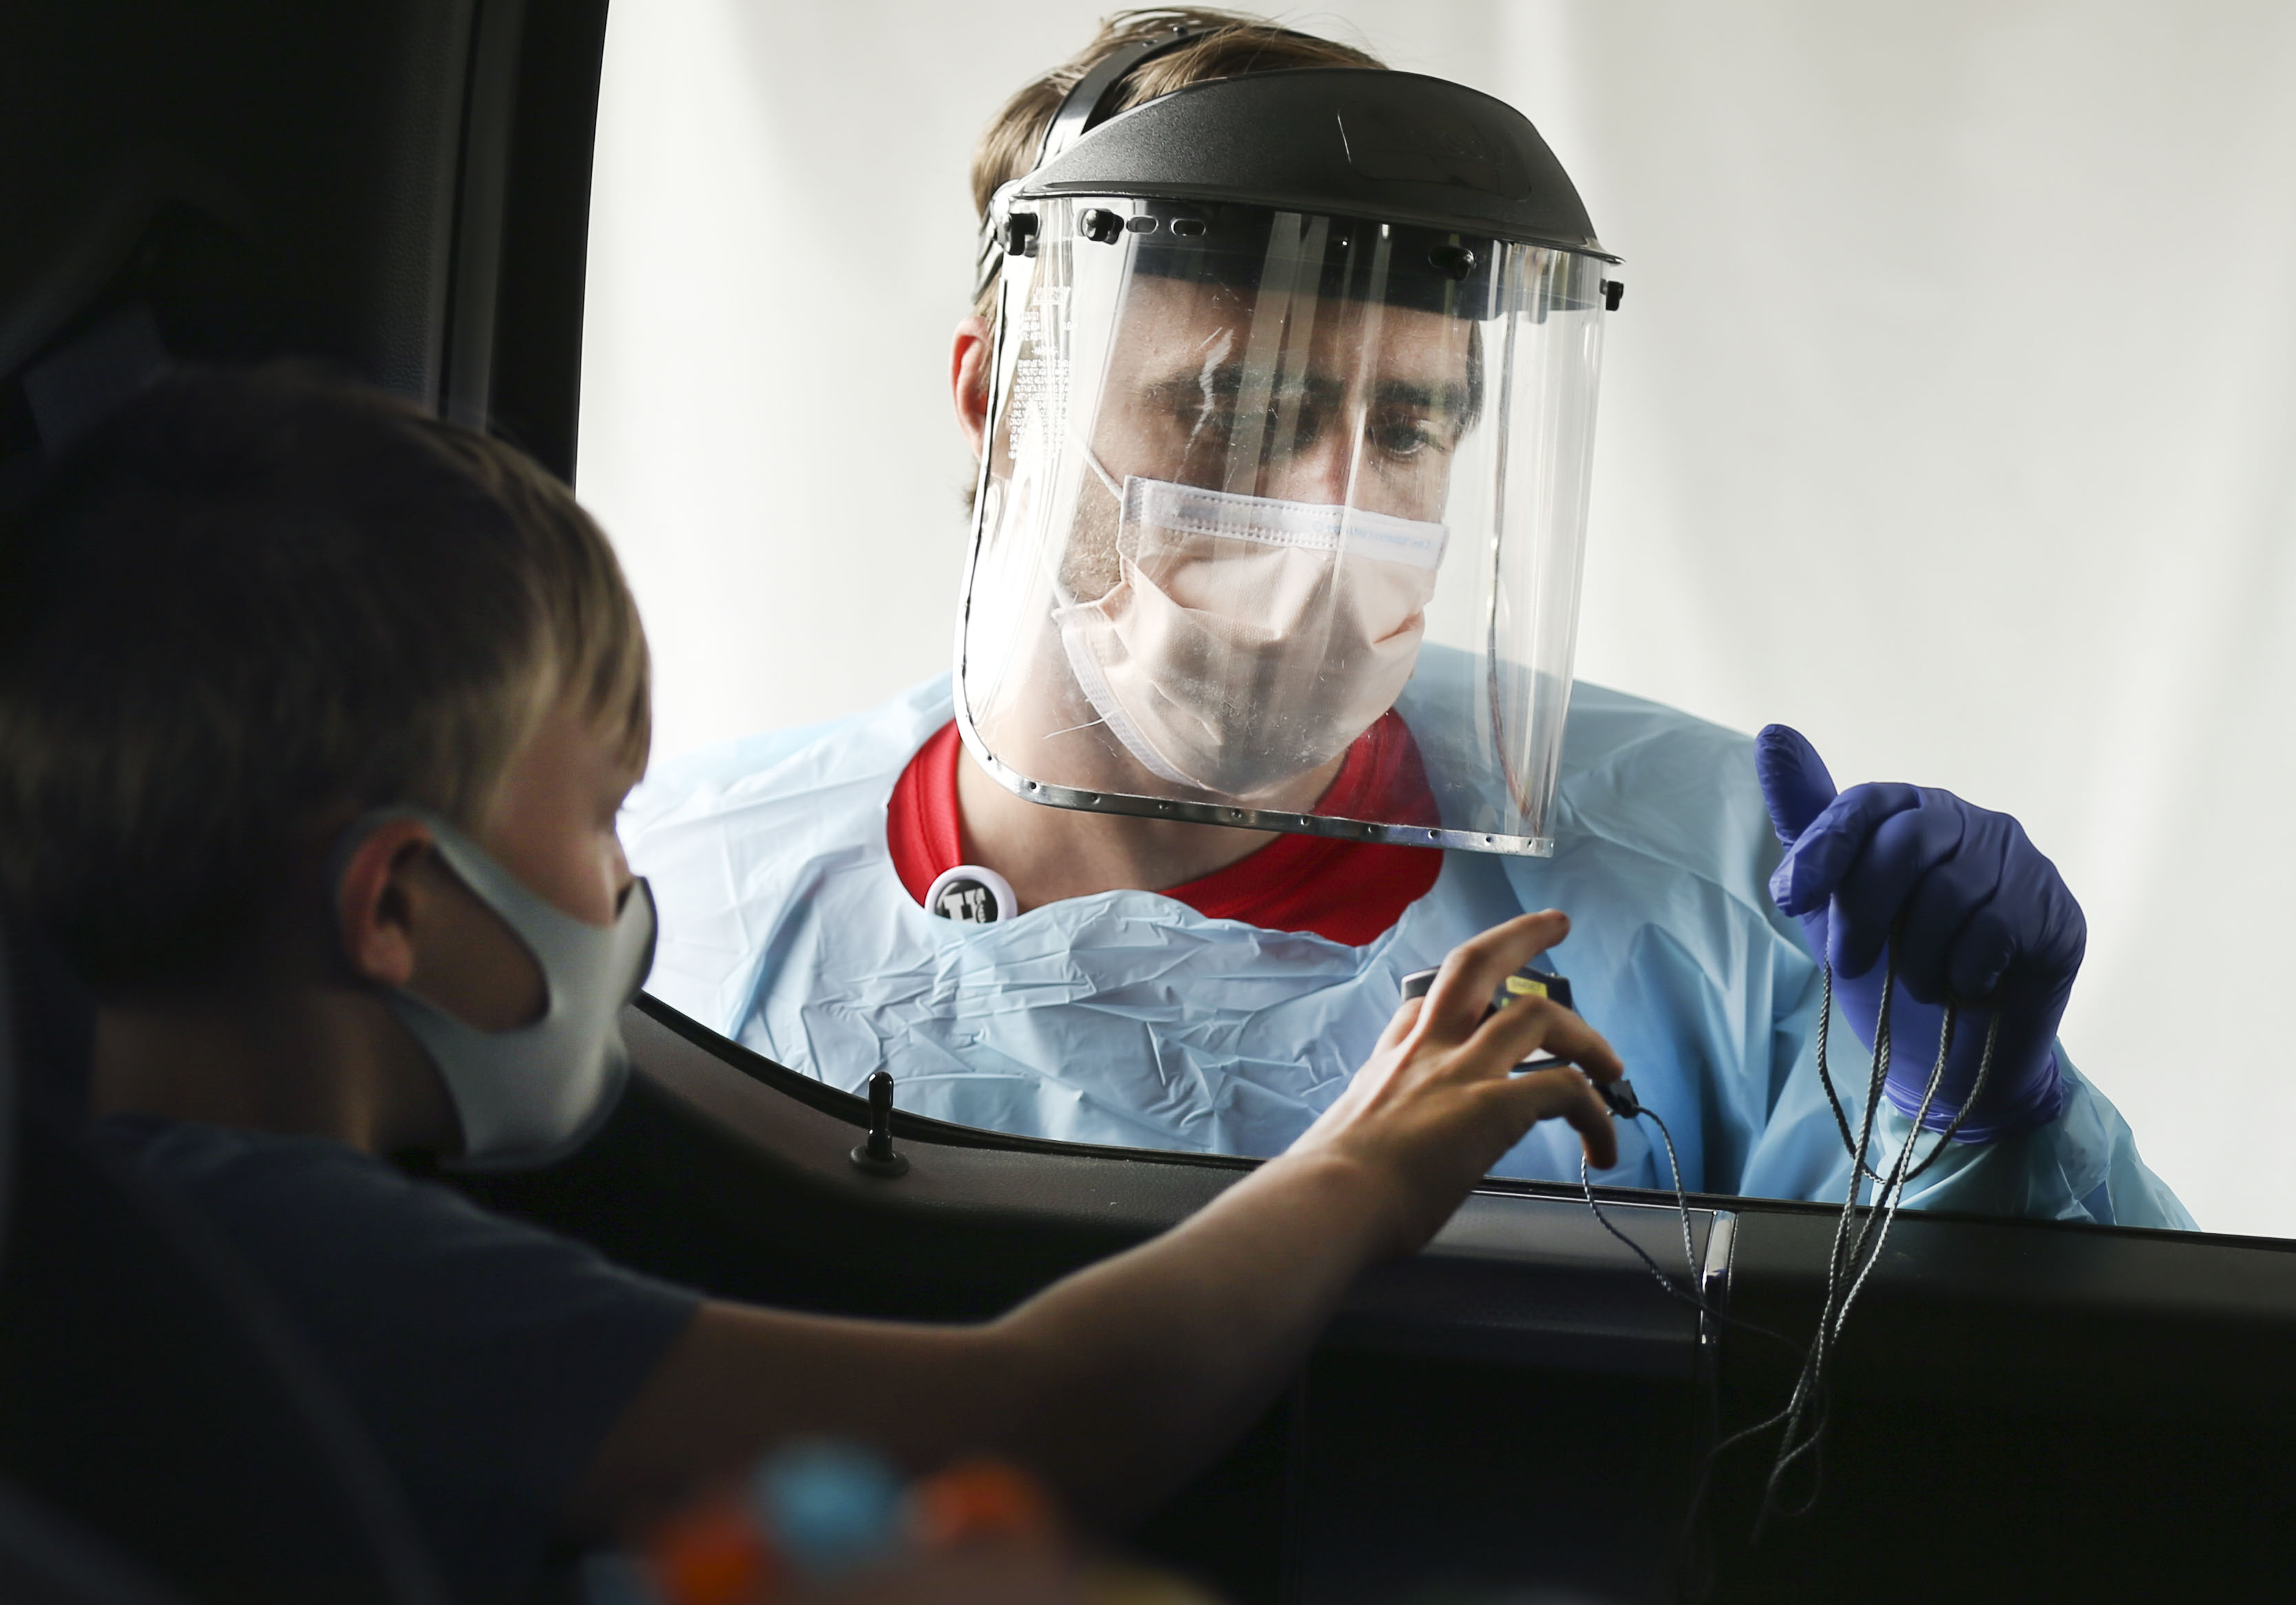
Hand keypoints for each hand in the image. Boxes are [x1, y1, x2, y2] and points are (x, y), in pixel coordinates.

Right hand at [1291, 911, 1623, 1257]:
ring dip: (1585, 1037)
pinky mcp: (1494, 1104)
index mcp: (1388, 1064)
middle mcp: (1426, 1053)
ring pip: (1537, 1015)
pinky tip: (1603, 1148)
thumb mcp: (1339, 1142)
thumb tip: (1370, 1168)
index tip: (1473, 1015)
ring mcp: (1462, 1071)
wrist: (1329, 1203)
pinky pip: (1568, 1091)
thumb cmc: (1324, 1190)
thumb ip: (1368, 1138)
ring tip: (1610, 1068)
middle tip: (1554, 925)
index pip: (1422, 1008)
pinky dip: (1597, 1116)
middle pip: (1474, 965)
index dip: (1455, 1003)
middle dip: (1520, 936)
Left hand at [1755, 725, 2078, 1139]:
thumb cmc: (1886, 970)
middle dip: (1865, 912)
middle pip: (1906, 845)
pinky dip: (1963, 974)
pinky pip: (1995, 932)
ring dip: (1916, 958)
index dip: (1823, 850)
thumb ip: (1808, 826)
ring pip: (1950, 895)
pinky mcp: (2057, 911)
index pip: (1864, 805)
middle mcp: (1972, 825)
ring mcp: (2022, 863)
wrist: (1947, 1057)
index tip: (1789, 899)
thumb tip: (1773, 732)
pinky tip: (1967, 987)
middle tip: (1852, 962)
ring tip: (1919, 985)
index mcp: (1913, 814)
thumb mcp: (1829, 904)